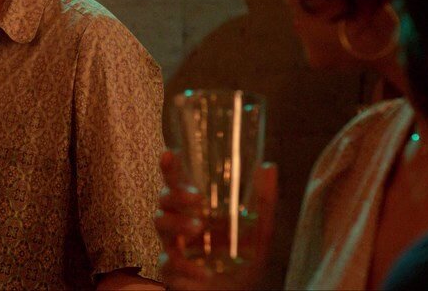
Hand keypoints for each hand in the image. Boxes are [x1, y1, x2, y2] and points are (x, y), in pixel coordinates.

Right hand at [155, 151, 277, 289]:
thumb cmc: (245, 260)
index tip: (169, 154)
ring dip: (176, 223)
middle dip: (176, 195)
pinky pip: (168, 262)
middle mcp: (182, 224)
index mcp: (199, 210)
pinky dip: (185, 267)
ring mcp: (175, 246)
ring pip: (159, 224)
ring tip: (197, 228)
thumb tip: (268, 166)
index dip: (170, 168)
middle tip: (197, 199)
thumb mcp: (259, 230)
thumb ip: (263, 200)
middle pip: (164, 199)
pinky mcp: (172, 270)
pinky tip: (203, 274)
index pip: (179, 183)